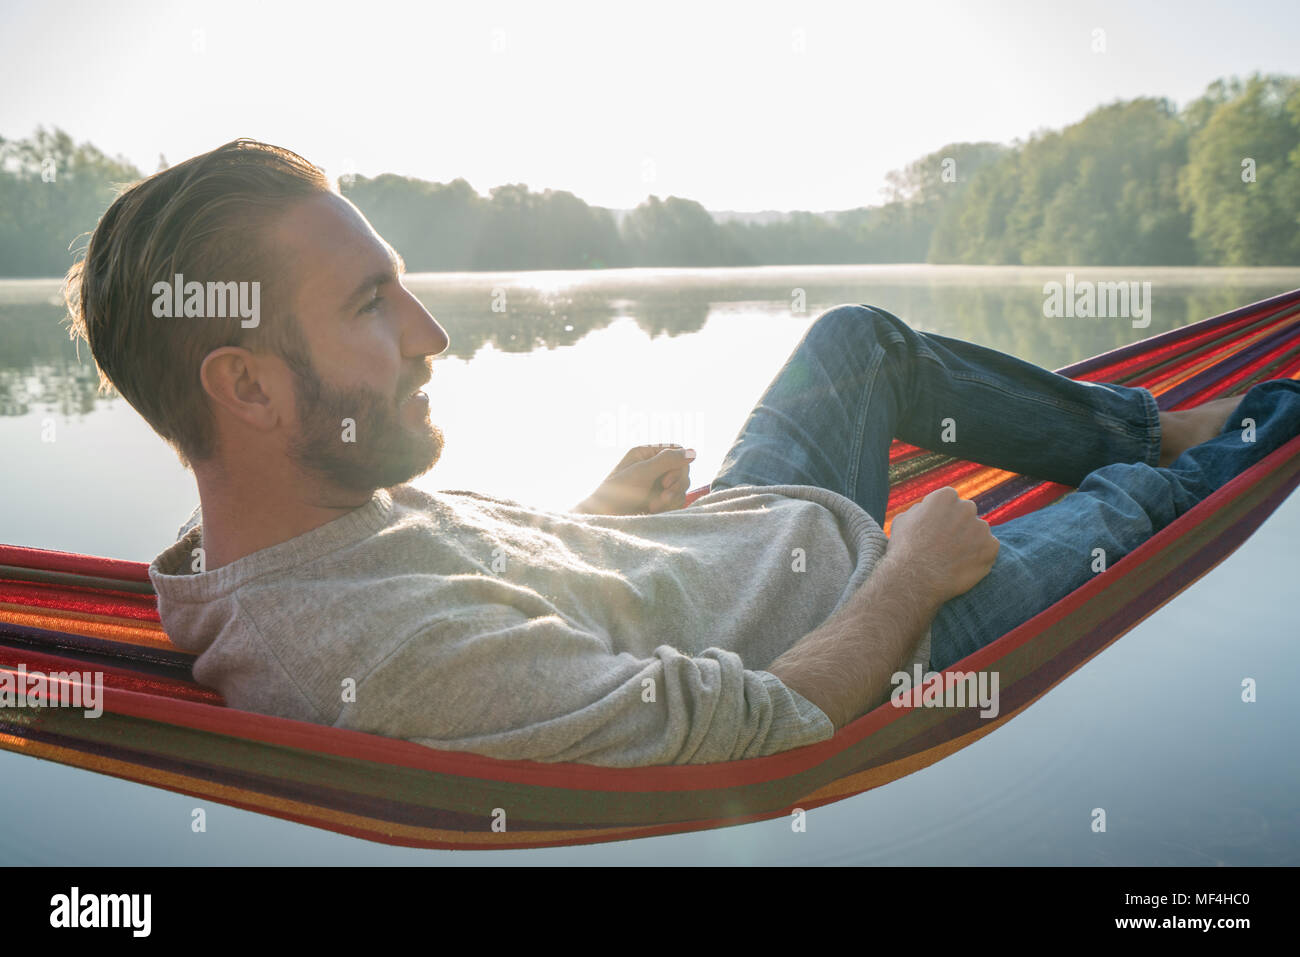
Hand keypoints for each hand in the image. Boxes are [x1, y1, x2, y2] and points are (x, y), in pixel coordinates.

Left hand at [574, 444, 695, 514]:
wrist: (604, 518)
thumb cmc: (616, 493)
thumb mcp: (642, 473)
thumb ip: (667, 460)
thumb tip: (693, 451)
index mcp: (646, 454)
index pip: (676, 451)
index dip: (679, 465)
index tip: (666, 480)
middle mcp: (653, 466)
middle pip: (683, 469)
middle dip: (676, 484)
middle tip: (663, 495)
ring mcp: (657, 484)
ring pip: (682, 486)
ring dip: (672, 497)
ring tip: (653, 506)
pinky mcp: (659, 500)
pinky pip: (677, 499)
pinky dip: (670, 506)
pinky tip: (654, 511)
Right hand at [886, 486, 998, 602]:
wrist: (915, 579)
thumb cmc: (904, 549)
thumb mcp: (902, 520)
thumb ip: (920, 510)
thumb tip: (926, 509)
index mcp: (945, 497)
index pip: (950, 500)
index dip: (941, 515)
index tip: (935, 529)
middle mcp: (966, 508)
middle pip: (966, 513)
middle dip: (959, 525)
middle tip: (946, 544)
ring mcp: (981, 528)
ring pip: (978, 531)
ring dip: (970, 541)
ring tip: (952, 558)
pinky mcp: (991, 547)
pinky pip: (988, 548)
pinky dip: (979, 556)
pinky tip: (962, 565)